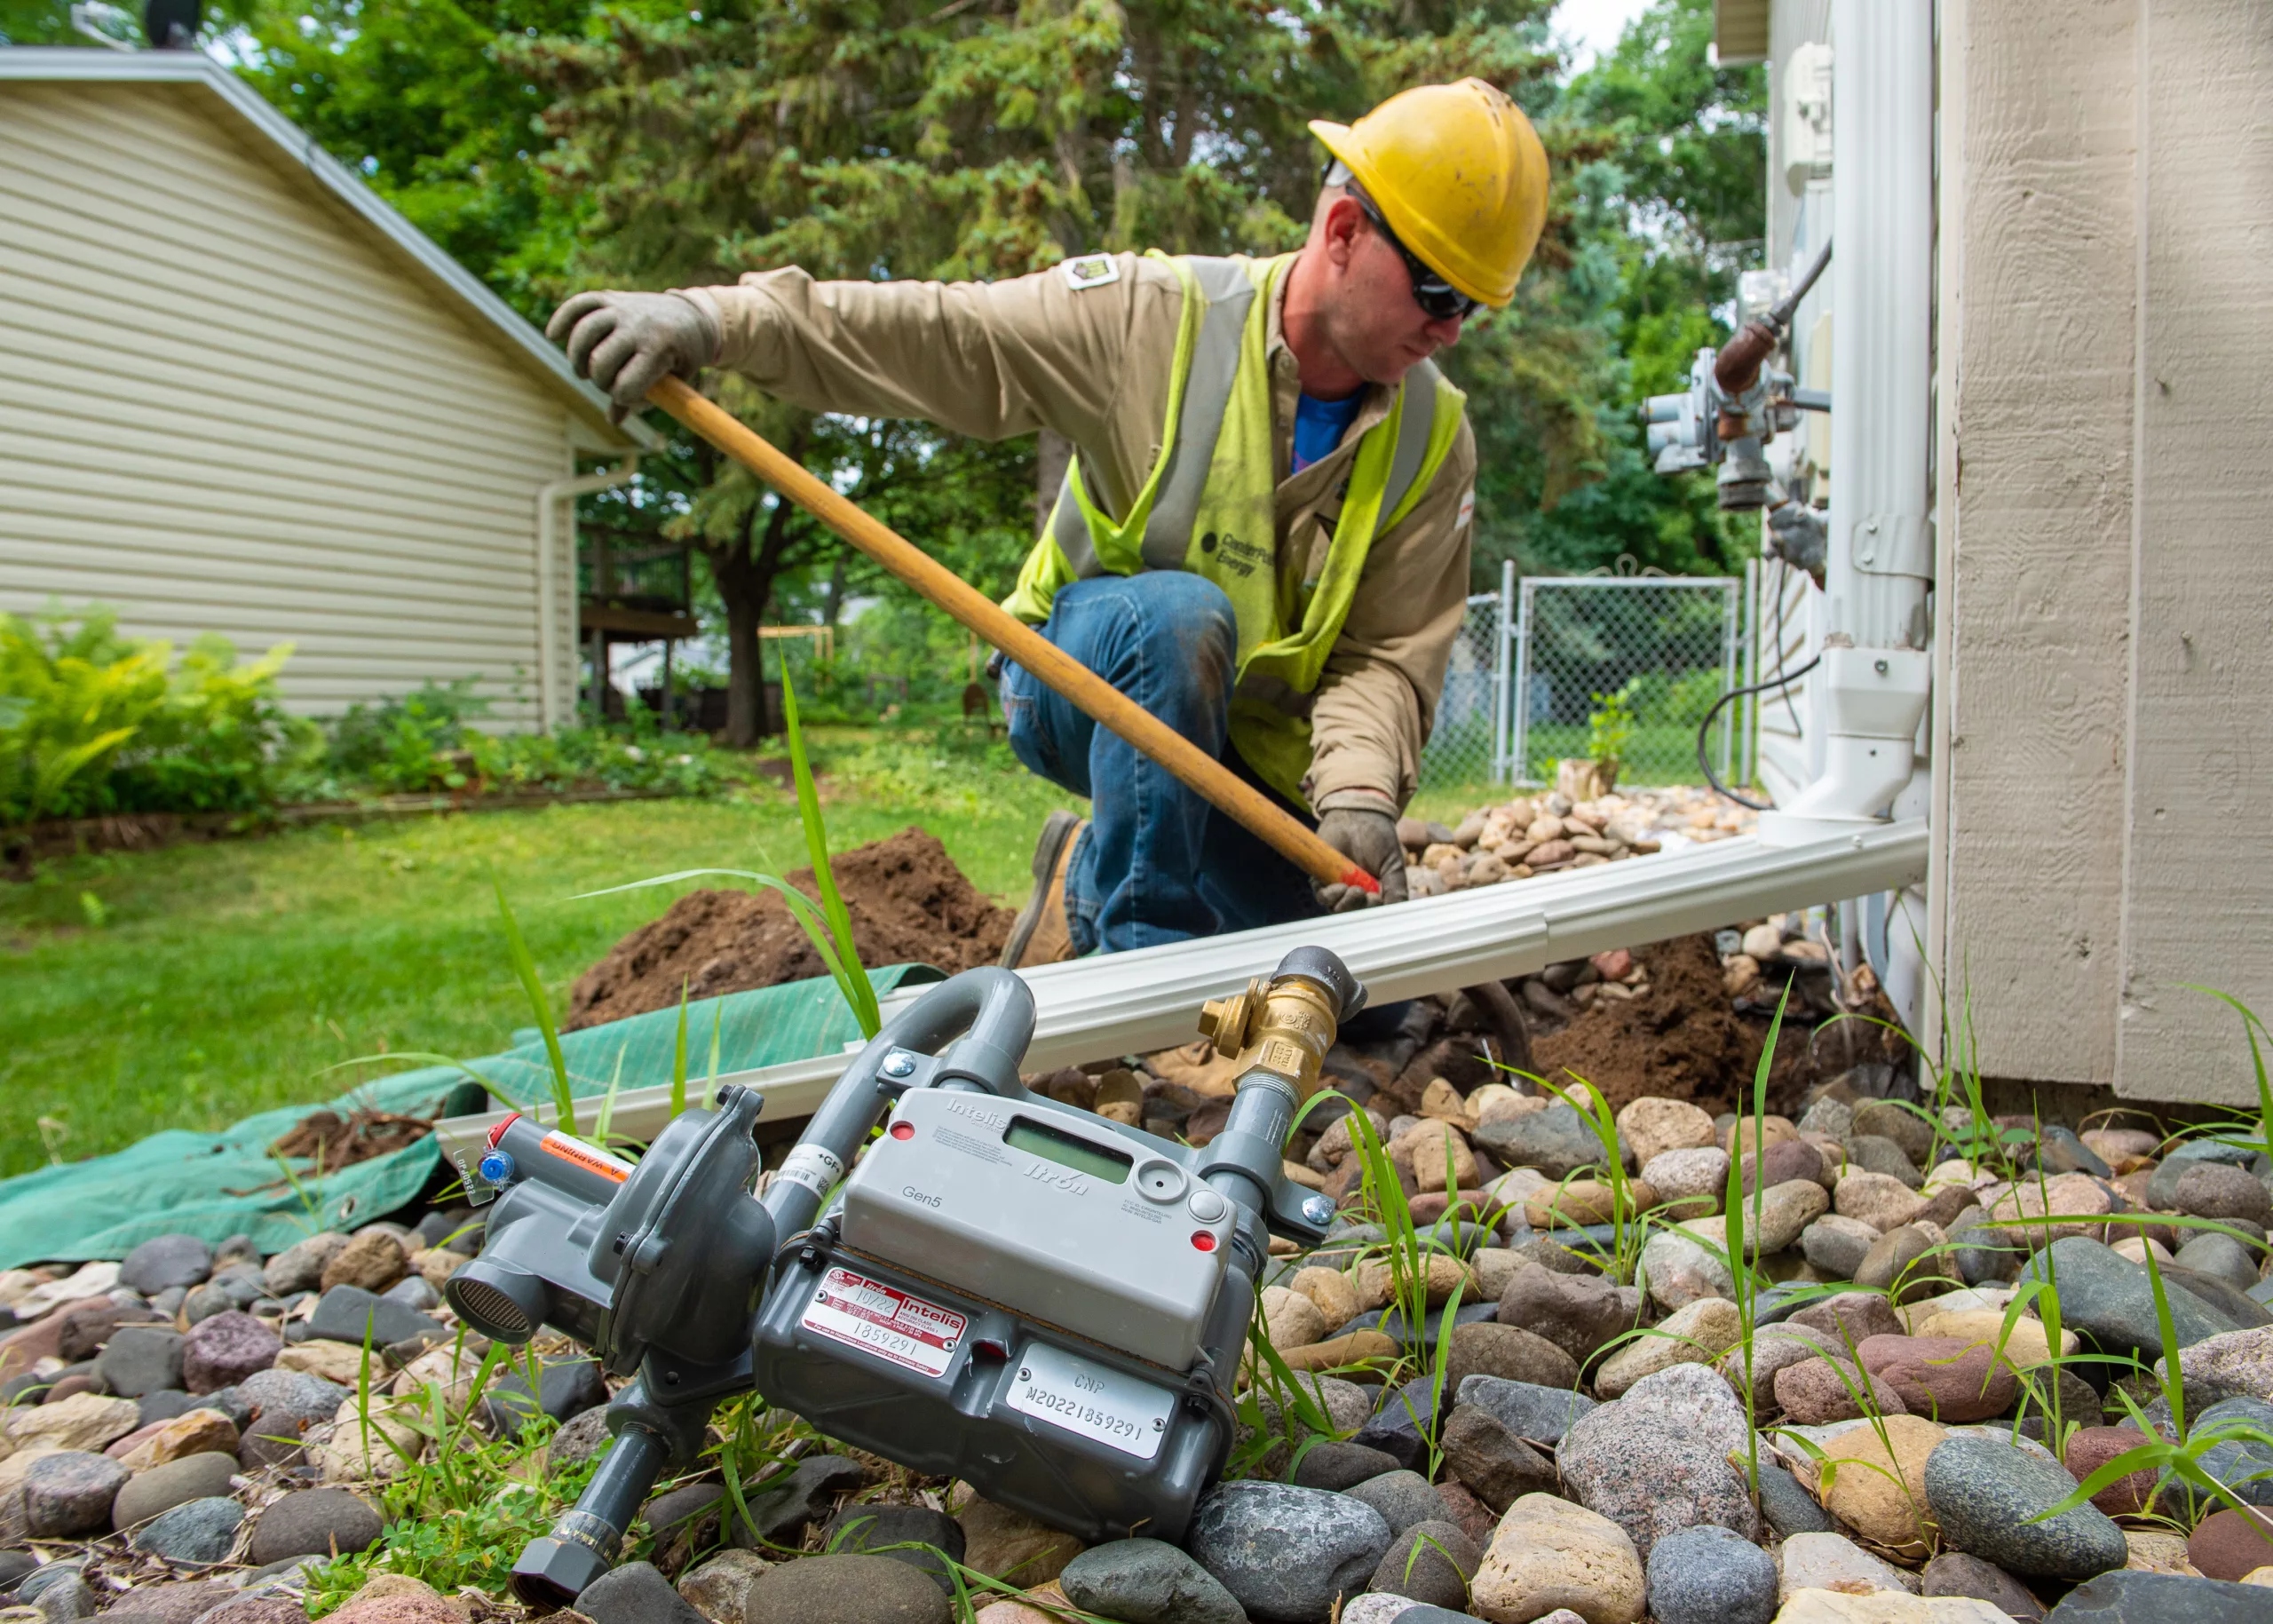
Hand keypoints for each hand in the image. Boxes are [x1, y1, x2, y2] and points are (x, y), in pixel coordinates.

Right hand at [547, 291, 719, 419]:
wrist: (695, 316)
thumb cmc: (683, 356)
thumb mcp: (674, 381)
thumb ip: (644, 398)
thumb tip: (613, 420)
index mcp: (659, 348)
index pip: (626, 385)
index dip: (622, 398)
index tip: (628, 396)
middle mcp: (638, 326)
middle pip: (600, 362)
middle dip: (600, 382)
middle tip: (607, 383)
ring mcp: (623, 309)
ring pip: (584, 332)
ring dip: (577, 359)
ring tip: (583, 372)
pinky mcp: (611, 298)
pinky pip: (579, 304)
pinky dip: (562, 319)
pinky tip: (553, 335)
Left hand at [1313, 807, 1407, 911]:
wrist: (1359, 814)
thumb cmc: (1379, 837)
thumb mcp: (1393, 865)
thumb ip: (1396, 888)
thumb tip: (1397, 910)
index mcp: (1373, 891)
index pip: (1371, 913)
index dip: (1374, 913)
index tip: (1378, 900)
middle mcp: (1354, 892)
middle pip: (1353, 914)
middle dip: (1359, 909)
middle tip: (1366, 896)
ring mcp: (1337, 885)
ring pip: (1336, 909)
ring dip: (1345, 905)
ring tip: (1354, 890)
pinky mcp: (1320, 877)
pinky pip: (1321, 895)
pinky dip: (1330, 896)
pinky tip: (1340, 887)